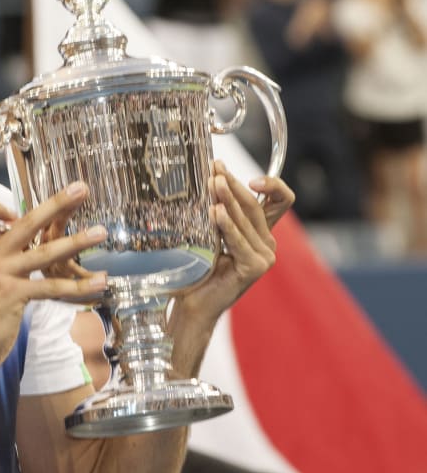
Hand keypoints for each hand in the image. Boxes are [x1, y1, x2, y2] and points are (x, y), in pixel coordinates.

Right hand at [0, 183, 108, 378]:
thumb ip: (4, 265)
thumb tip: (26, 252)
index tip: (15, 212)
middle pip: (26, 223)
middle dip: (55, 204)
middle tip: (79, 189)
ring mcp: (2, 275)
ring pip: (45, 252)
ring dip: (77, 241)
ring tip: (101, 232)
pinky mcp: (14, 295)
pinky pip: (52, 286)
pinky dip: (79, 286)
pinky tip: (99, 283)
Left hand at [175, 161, 294, 323]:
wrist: (194, 303)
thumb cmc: (199, 268)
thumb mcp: (210, 233)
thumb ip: (219, 212)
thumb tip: (211, 178)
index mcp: (260, 233)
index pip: (279, 200)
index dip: (271, 184)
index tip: (244, 173)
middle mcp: (267, 244)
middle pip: (255, 205)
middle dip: (234, 184)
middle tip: (215, 168)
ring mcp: (264, 257)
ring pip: (246, 219)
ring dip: (227, 199)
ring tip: (213, 183)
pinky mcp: (255, 268)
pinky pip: (238, 240)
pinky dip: (227, 225)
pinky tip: (215, 212)